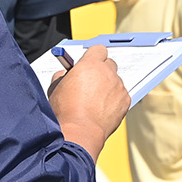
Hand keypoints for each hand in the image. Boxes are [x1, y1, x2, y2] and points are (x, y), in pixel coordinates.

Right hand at [48, 45, 129, 159]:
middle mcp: (107, 72)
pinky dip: (114, 100)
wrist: (79, 132)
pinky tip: (102, 110)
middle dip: (102, 70)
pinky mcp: (125, 101)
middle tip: (92, 82)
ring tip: (95, 102)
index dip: (93, 56)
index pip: (98, 49)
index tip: (88, 63)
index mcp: (90, 64)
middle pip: (109, 64)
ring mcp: (118, 86)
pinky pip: (121, 95)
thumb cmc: (65, 110)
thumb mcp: (55, 88)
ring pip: (115, 81)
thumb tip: (65, 74)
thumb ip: (62, 75)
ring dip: (108, 87)